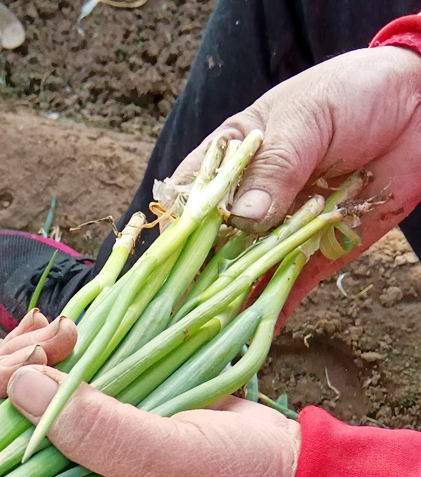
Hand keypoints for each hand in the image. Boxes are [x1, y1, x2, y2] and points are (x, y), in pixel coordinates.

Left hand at [0, 312, 301, 476]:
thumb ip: (96, 431)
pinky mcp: (95, 423)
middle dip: (5, 373)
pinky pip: (54, 385)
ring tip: (62, 329)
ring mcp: (73, 456)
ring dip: (28, 356)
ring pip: (17, 401)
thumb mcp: (168, 463)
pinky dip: (51, 353)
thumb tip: (19, 383)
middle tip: (52, 337)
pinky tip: (55, 327)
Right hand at [172, 46, 420, 322]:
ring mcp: (276, 232)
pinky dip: (271, 315)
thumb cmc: (352, 95)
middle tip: (184, 311)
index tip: (165, 258)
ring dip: (228, 303)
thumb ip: (275, 166)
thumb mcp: (306, 119)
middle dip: (197, 278)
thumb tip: (247, 216)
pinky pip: (286, 289)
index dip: (173, 230)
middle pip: (209, 247)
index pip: (187, 201)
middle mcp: (246, 203)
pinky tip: (251, 342)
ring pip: (243, 274)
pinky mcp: (311, 254)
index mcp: (229, 161)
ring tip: (209, 337)